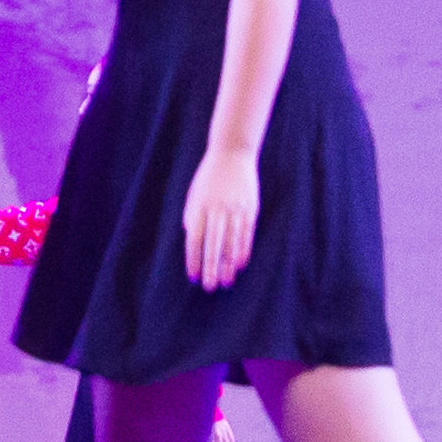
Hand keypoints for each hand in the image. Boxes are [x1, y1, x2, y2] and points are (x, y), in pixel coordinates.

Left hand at [181, 148, 261, 290]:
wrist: (232, 154)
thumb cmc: (209, 179)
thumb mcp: (194, 196)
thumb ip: (193, 219)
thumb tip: (193, 244)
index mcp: (199, 207)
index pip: (194, 239)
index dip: (194, 260)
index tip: (194, 277)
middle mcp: (216, 210)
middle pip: (213, 245)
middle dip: (211, 268)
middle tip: (210, 287)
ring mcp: (235, 210)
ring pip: (231, 243)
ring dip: (228, 264)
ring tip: (226, 282)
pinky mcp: (249, 209)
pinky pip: (246, 234)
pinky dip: (243, 250)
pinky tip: (239, 264)